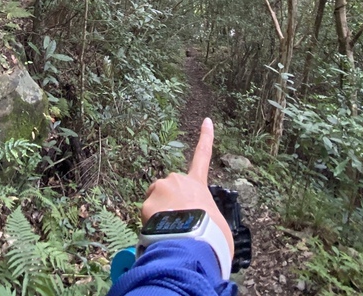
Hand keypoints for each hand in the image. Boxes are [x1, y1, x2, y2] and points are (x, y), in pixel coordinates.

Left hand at [141, 117, 233, 256]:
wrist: (193, 241)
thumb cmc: (210, 235)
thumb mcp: (216, 224)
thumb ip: (206, 218)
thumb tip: (202, 227)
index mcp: (197, 184)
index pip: (203, 156)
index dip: (205, 137)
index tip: (206, 121)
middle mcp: (178, 180)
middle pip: (169, 191)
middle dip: (169, 205)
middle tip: (178, 225)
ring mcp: (161, 188)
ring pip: (155, 202)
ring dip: (159, 215)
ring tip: (171, 230)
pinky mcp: (147, 201)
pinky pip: (146, 215)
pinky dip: (151, 224)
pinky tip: (160, 234)